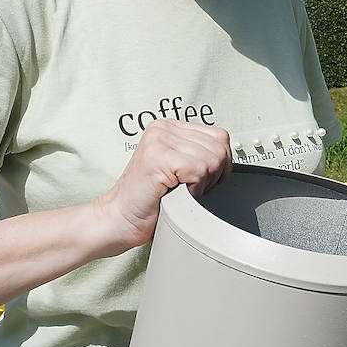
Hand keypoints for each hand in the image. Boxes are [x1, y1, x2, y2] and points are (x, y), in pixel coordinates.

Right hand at [92, 118, 230, 254]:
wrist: (119, 219)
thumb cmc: (149, 200)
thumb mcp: (180, 168)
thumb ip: (199, 153)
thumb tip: (226, 154)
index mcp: (170, 127)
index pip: (219, 136)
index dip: (219, 164)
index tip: (201, 180)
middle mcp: (164, 128)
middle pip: (220, 147)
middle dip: (214, 175)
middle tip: (190, 189)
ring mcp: (160, 140)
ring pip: (212, 159)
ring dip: (203, 183)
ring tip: (181, 191)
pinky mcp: (158, 157)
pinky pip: (199, 170)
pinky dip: (195, 189)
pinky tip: (177, 193)